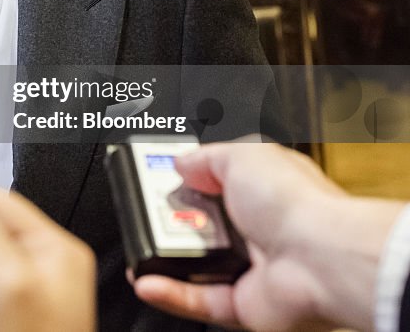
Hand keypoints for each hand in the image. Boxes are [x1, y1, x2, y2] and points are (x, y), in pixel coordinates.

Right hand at [133, 142, 404, 331]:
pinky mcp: (244, 306)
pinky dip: (170, 292)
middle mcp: (258, 233)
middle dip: (169, 222)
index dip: (186, 183)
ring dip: (164, 260)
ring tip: (139, 249)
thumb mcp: (242, 155)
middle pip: (201, 228)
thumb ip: (207, 157)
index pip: (215, 185)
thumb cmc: (296, 203)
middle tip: (143, 215)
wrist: (322, 260)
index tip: (157, 180)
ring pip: (195, 267)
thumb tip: (182, 161)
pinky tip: (146, 279)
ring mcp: (251, 271)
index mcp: (262, 193)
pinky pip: (198, 300)